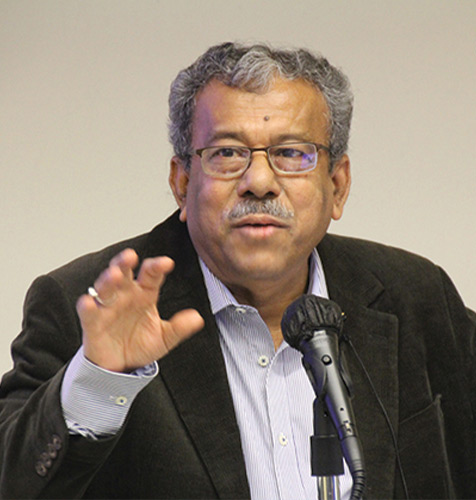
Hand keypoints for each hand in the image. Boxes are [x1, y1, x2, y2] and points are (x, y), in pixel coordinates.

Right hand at [76, 249, 203, 372]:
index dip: (157, 267)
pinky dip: (87, 306)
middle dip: (125, 263)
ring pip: (105, 287)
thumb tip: (198, 318)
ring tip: (115, 275)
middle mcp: (125, 295)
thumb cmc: (140, 344)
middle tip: (131, 256)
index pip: (151, 275)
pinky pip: (88, 311)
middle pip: (123, 273)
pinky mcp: (92, 322)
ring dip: (108, 279)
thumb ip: (179, 327)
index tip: (167, 263)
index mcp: (145, 294)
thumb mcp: (164, 338)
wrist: (121, 367)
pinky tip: (89, 301)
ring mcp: (108, 307)